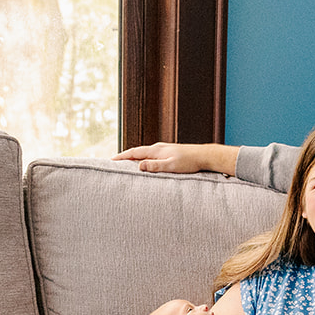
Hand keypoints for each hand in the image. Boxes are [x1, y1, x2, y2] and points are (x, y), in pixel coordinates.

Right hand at [113, 142, 237, 174]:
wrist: (203, 156)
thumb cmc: (189, 162)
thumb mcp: (171, 166)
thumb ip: (155, 166)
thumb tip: (139, 165)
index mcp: (156, 150)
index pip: (134, 153)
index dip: (122, 157)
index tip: (110, 160)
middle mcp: (158, 147)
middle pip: (136, 151)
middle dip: (124, 157)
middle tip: (113, 162)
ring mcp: (163, 149)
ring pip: (143, 153)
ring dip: (133, 157)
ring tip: (124, 164)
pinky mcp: (168, 152)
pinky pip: (150, 155)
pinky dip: (142, 158)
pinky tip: (143, 163)